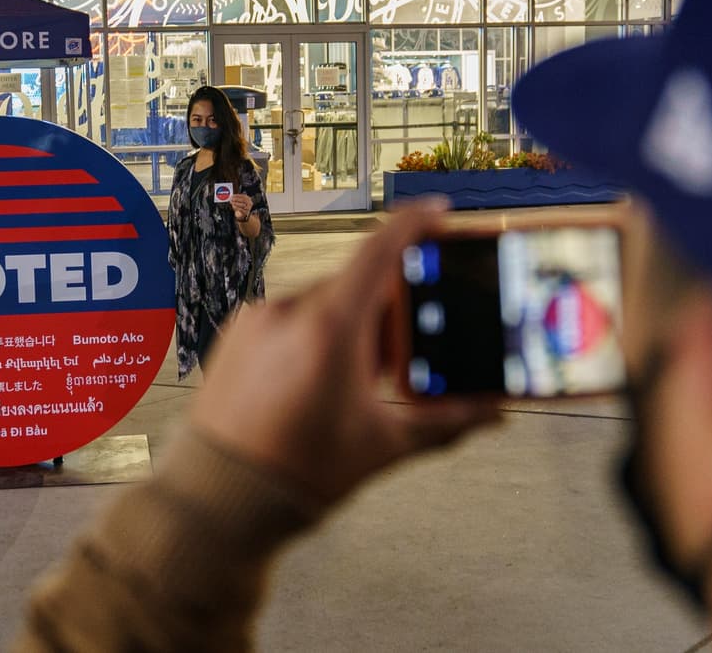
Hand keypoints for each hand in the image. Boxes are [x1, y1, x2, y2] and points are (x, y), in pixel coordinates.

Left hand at [189, 199, 502, 502]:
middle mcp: (289, 310)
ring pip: (320, 303)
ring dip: (347, 326)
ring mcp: (256, 320)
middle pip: (355, 285)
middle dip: (385, 310)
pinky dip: (311, 335)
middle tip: (402, 353)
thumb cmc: (300, 474)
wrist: (217, 498)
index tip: (440, 212)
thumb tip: (494, 413)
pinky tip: (317, 381)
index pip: (380, 249)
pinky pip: (286, 318)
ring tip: (356, 379)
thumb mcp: (383, 446)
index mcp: (331, 326)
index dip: (415, 223)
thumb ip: (445, 423)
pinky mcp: (235, 336)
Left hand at [230, 192, 253, 221]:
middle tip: (231, 199)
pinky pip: (241, 209)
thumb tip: (231, 196)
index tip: (232, 195)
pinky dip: (236, 207)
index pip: (243, 196)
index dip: (237, 195)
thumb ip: (236, 198)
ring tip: (231, 202)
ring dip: (236, 203)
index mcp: (248, 199)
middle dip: (236, 199)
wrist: (242, 215)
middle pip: (243, 200)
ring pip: (242, 205)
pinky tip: (233, 206)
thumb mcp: (239, 202)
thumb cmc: (240, 206)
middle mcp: (249, 203)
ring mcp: (248, 208)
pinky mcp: (245, 212)